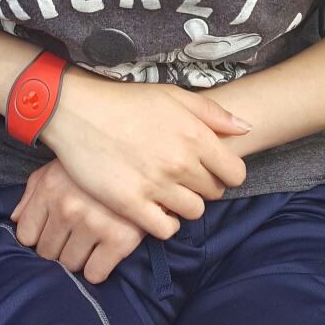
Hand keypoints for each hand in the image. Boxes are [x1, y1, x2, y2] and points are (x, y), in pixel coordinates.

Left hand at [11, 160, 144, 283]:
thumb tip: (14, 220)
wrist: (144, 159)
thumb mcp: (58, 169)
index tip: (51, 232)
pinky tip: (104, 252)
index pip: (26, 235)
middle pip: (47, 253)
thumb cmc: (95, 166)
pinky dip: (97, 269)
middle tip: (73, 237)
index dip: (37, 236)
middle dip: (58, 248)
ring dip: (78, 258)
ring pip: (70, 265)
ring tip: (90, 242)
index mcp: (49, 189)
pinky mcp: (120, 240)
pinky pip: (95, 273)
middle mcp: (68, 208)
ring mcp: (93, 225)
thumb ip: (32, 193)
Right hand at [41, 70, 248, 238]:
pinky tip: (155, 209)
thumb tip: (246, 128)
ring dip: (185, 205)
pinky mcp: (130, 203)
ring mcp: (155, 185)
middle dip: (203, 187)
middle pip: (214, 193)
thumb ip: (213, 113)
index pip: (235, 173)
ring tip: (168, 192)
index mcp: (195, 135)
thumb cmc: (126, 101)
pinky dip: (165, 223)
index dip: (226, 173)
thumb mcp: (173, 95)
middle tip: (183, 178)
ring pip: (193, 212)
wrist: (78, 111)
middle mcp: (180, 162)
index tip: (211, 170)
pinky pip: (164, 229)